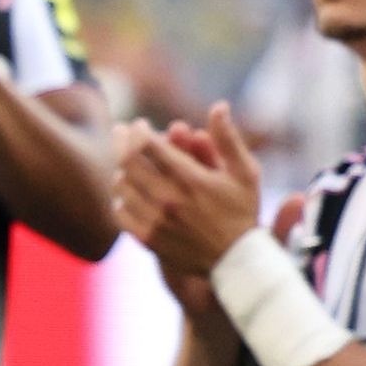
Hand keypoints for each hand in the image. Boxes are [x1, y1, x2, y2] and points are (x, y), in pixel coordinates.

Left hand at [109, 105, 263, 282]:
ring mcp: (156, 221)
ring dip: (120, 168)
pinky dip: (119, 197)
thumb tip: (218, 106)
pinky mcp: (148, 239)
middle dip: (121, 141)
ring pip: (121, 186)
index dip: (139, 131)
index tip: (139, 124)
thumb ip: (228, 139)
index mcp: (192, 180)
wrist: (236, 259)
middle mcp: (170, 200)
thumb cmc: (242, 210)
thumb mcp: (245, 172)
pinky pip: (120, 213)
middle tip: (120, 131)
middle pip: (128, 163)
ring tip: (126, 161)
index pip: (150, 147)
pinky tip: (126, 190)